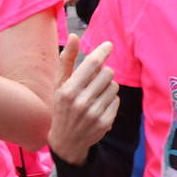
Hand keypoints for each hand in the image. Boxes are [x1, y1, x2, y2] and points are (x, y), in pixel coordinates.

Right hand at [48, 35, 118, 164]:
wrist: (66, 140)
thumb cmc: (62, 106)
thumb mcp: (59, 84)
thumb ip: (67, 60)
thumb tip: (75, 36)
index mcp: (68, 90)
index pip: (92, 64)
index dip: (103, 51)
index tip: (109, 45)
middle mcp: (81, 102)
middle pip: (107, 73)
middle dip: (103, 73)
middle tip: (94, 81)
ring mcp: (94, 113)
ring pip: (114, 86)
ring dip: (107, 87)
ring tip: (95, 95)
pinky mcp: (105, 122)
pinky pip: (116, 100)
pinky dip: (110, 100)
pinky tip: (99, 106)